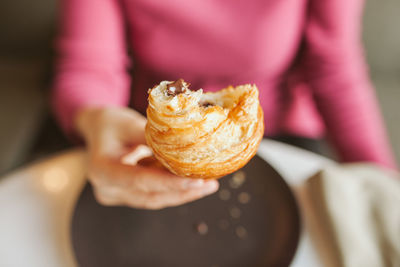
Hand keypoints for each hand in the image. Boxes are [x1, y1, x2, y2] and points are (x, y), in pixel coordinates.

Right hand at [75, 107, 218, 208]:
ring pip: (155, 199)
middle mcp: (106, 189)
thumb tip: (187, 142)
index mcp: (100, 169)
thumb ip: (153, 136)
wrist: (98, 129)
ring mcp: (116, 195)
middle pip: (150, 196)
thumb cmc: (110, 122)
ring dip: (183, 193)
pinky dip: (174, 190)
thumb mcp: (129, 122)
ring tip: (208, 184)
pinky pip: (154, 195)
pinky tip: (195, 183)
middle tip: (209, 184)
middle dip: (182, 191)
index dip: (169, 183)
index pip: (139, 180)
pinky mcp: (127, 195)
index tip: (196, 181)